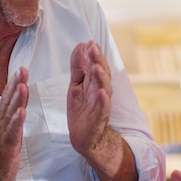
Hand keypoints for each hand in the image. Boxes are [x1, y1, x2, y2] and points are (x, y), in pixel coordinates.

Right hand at [0, 68, 27, 180]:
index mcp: (2, 117)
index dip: (15, 82)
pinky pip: (12, 133)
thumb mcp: (7, 128)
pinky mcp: (6, 147)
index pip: (9, 97)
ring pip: (11, 114)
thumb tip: (19, 98)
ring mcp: (2, 134)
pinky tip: (21, 113)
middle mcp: (1, 123)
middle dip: (17, 84)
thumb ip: (12, 113)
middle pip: (10, 101)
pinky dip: (16, 122)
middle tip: (22, 70)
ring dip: (17, 99)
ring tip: (22, 86)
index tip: (22, 68)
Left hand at [67, 41, 112, 158]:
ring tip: (97, 67)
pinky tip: (102, 93)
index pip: (96, 65)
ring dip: (101, 78)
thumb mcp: (77, 85)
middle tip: (93, 48)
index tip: (89, 42)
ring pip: (104, 89)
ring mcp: (101, 105)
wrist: (85, 139)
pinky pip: (102, 109)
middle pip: (101, 74)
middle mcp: (101, 92)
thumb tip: (81, 45)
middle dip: (98, 61)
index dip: (94, 54)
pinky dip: (103, 101)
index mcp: (95, 83)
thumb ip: (79, 67)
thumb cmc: (82, 110)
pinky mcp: (98, 120)